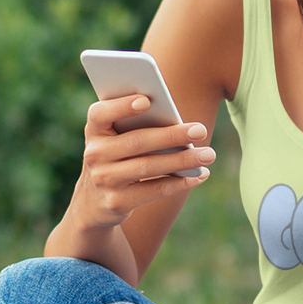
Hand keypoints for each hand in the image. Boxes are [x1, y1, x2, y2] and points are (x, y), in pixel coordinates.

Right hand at [77, 94, 213, 229]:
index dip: (121, 106)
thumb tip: (177, 120)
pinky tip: (199, 175)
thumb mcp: (115, 139)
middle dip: (172, 135)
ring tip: (208, 154)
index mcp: (94, 130)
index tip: (147, 100)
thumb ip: (134, 125)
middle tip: (201, 130)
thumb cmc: (116, 157)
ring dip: (183, 160)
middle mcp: (94, 154)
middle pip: (137, 141)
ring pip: (149, 167)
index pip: (100, 114)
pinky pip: (154, 190)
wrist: (93, 202)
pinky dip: (179, 182)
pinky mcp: (117, 202)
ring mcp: (104, 180)